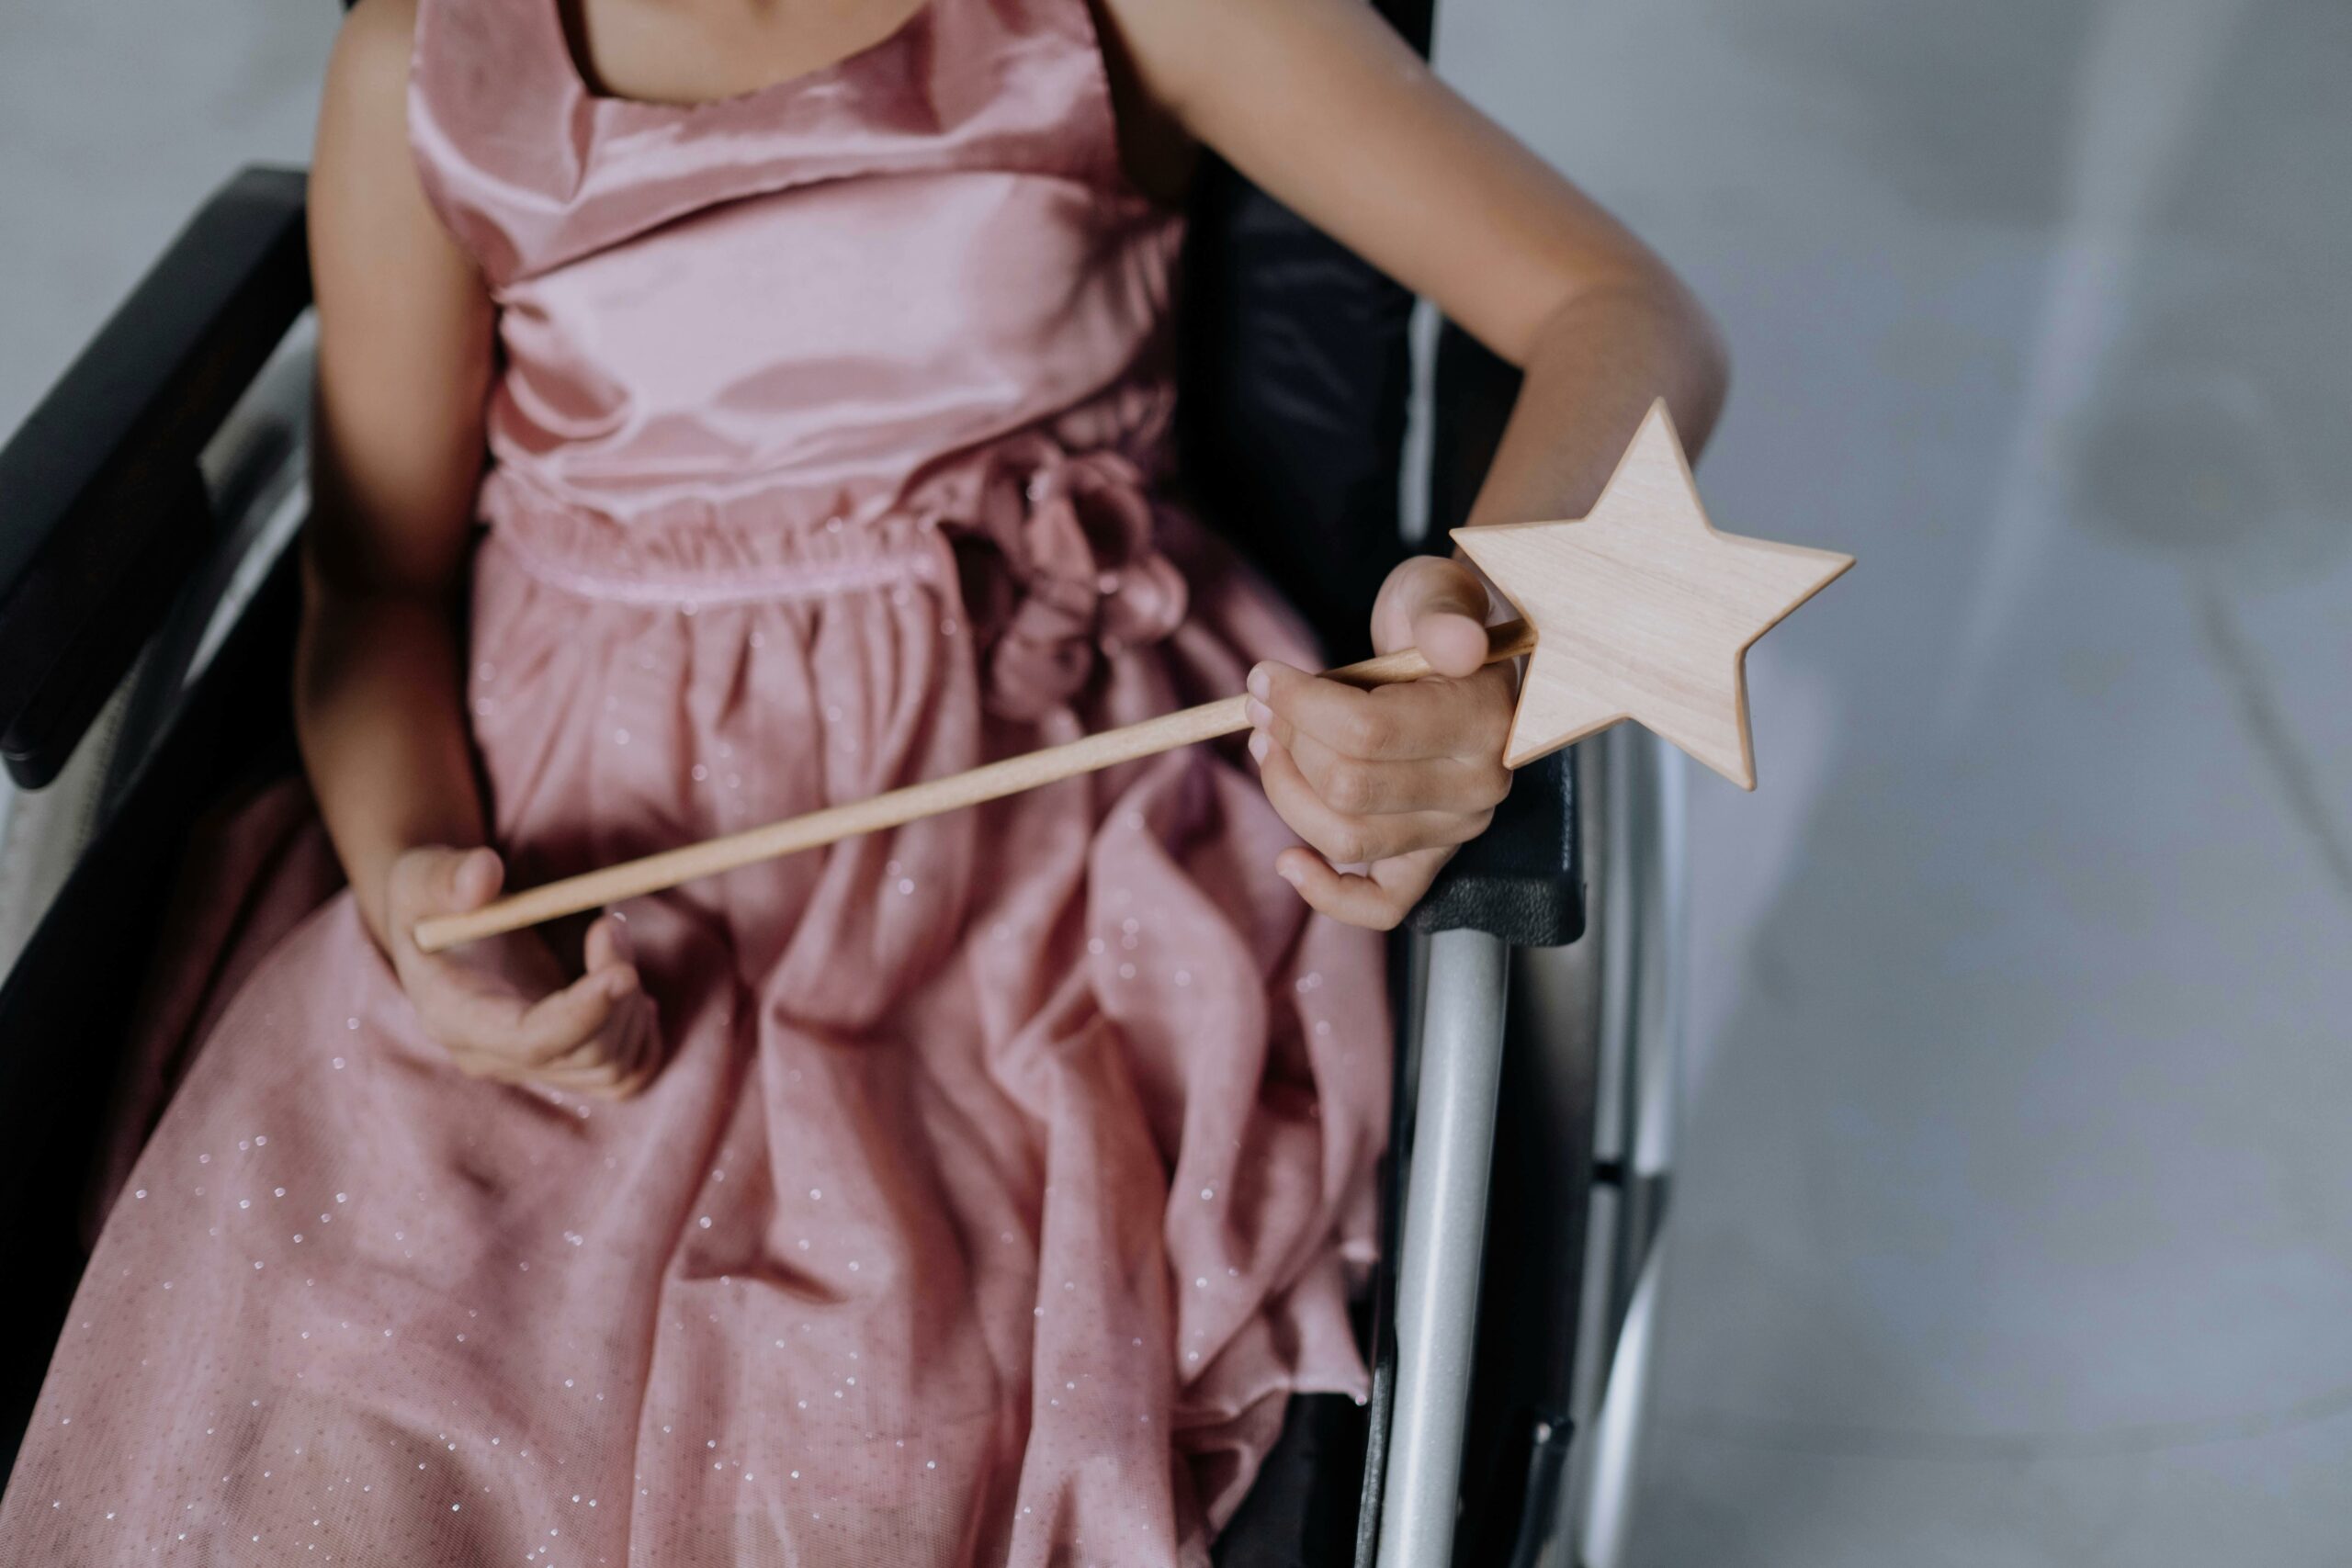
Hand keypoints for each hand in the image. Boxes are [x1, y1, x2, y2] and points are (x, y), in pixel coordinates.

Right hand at [382, 846, 657, 1097]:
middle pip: (584, 1057)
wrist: (440, 927)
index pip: (530, 1042)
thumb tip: (484, 873)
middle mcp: (492, 1055)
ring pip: (613, 1067)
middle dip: (616, 992)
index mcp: (454, 1017)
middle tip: (610, 925)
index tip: (623, 971)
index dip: (584, 1013)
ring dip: (631, 1004)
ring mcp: (529, 1065)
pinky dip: (643, 1038)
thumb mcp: (422, 874)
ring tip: (610, 937)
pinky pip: (623, 1078)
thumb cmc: (430, 899)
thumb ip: (448, 875)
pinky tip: (629, 990)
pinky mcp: (560, 1062)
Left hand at [1246, 555, 1515, 929]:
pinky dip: (1327, 893)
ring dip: (1286, 792)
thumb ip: (1442, 612)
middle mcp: (1476, 788)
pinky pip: (1379, 904)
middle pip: (1346, 788)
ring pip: (1346, 839)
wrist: (1458, 654)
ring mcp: (1455, 830)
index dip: (1299, 704)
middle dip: (1286, 742)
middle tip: (1261, 705)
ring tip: (1266, 745)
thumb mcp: (1435, 591)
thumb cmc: (1436, 619)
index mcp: (1484, 721)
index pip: (1367, 731)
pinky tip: (1288, 861)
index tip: (1265, 676)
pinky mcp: (1431, 858)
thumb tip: (1453, 643)